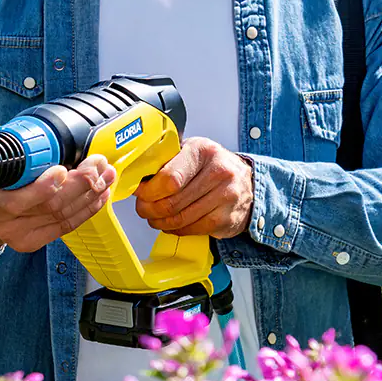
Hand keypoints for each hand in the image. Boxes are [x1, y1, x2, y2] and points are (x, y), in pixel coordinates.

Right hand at [0, 120, 117, 256]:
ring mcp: (13, 232)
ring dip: (89, 194)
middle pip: (47, 206)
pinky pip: (64, 226)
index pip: (15, 198)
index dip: (43, 187)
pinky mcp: (29, 241)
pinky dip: (87, 210)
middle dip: (79, 184)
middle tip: (96, 165)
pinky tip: (99, 195)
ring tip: (105, 174)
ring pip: (60, 215)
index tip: (63, 170)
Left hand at [134, 137, 254, 237]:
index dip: (148, 190)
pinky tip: (171, 223)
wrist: (246, 183)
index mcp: (202, 151)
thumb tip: (134, 178)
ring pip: (178, 219)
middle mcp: (218, 171)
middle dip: (148, 209)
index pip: (169, 178)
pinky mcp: (227, 218)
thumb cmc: (210, 167)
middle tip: (143, 208)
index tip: (139, 192)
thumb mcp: (189, 152)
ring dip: (159, 222)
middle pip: (171, 202)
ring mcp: (226, 196)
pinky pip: (191, 229)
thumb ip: (164, 161)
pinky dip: (175, 229)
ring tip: (154, 217)